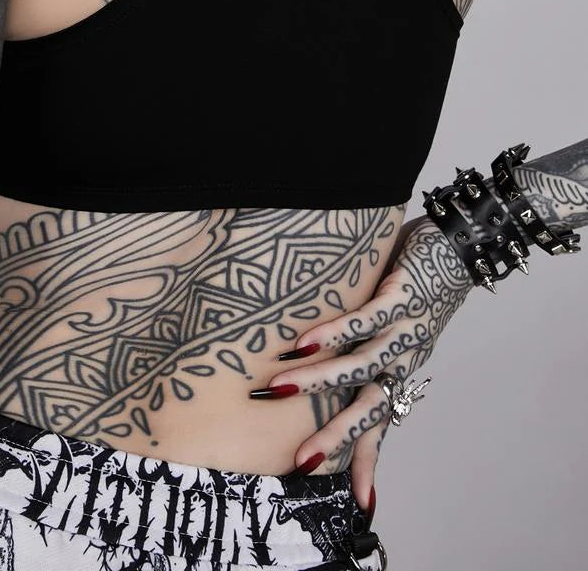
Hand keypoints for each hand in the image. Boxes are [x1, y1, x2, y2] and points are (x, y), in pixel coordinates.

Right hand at [258, 215, 472, 510]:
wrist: (465, 243)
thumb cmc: (422, 280)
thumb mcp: (395, 321)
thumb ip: (364, 340)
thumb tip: (316, 353)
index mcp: (402, 368)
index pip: (383, 421)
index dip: (369, 461)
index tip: (360, 503)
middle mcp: (405, 356)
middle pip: (370, 406)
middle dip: (335, 436)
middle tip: (300, 462)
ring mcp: (405, 327)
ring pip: (361, 364)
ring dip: (319, 379)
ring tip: (280, 386)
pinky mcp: (402, 295)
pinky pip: (365, 319)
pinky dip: (334, 332)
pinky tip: (305, 342)